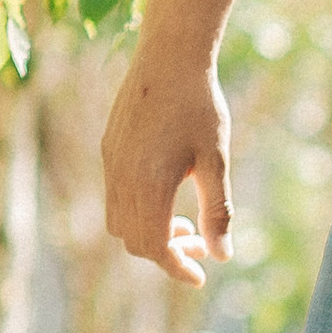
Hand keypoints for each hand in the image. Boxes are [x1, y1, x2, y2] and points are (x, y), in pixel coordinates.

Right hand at [102, 46, 233, 286]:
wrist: (169, 56)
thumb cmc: (200, 106)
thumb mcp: (216, 160)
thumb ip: (218, 210)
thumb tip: (223, 254)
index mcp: (149, 184)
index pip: (155, 247)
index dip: (177, 267)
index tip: (200, 276)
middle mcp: (121, 177)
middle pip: (134, 241)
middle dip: (166, 253)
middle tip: (200, 243)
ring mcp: (110, 163)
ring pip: (119, 221)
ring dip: (148, 233)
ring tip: (183, 221)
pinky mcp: (108, 149)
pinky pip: (114, 196)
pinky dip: (137, 212)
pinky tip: (165, 194)